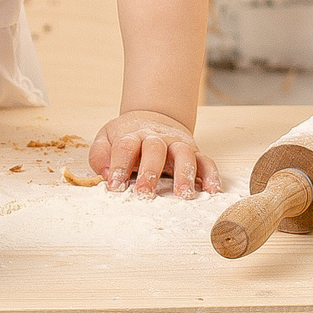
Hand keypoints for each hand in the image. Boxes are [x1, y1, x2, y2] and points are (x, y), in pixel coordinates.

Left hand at [89, 111, 222, 198]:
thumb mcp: (106, 139)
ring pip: (184, 155)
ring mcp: (178, 144)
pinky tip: (212, 190)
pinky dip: (211, 175)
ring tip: (183, 195)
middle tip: (144, 193)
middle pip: (154, 150)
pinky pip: (206, 161)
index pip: (125, 147)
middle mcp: (157, 138)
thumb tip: (106, 174)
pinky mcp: (195, 152)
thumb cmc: (128, 136)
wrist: (155, 117)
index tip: (115, 186)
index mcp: (133, 135)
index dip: (119, 165)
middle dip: (150, 172)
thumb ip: (100, 155)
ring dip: (185, 175)